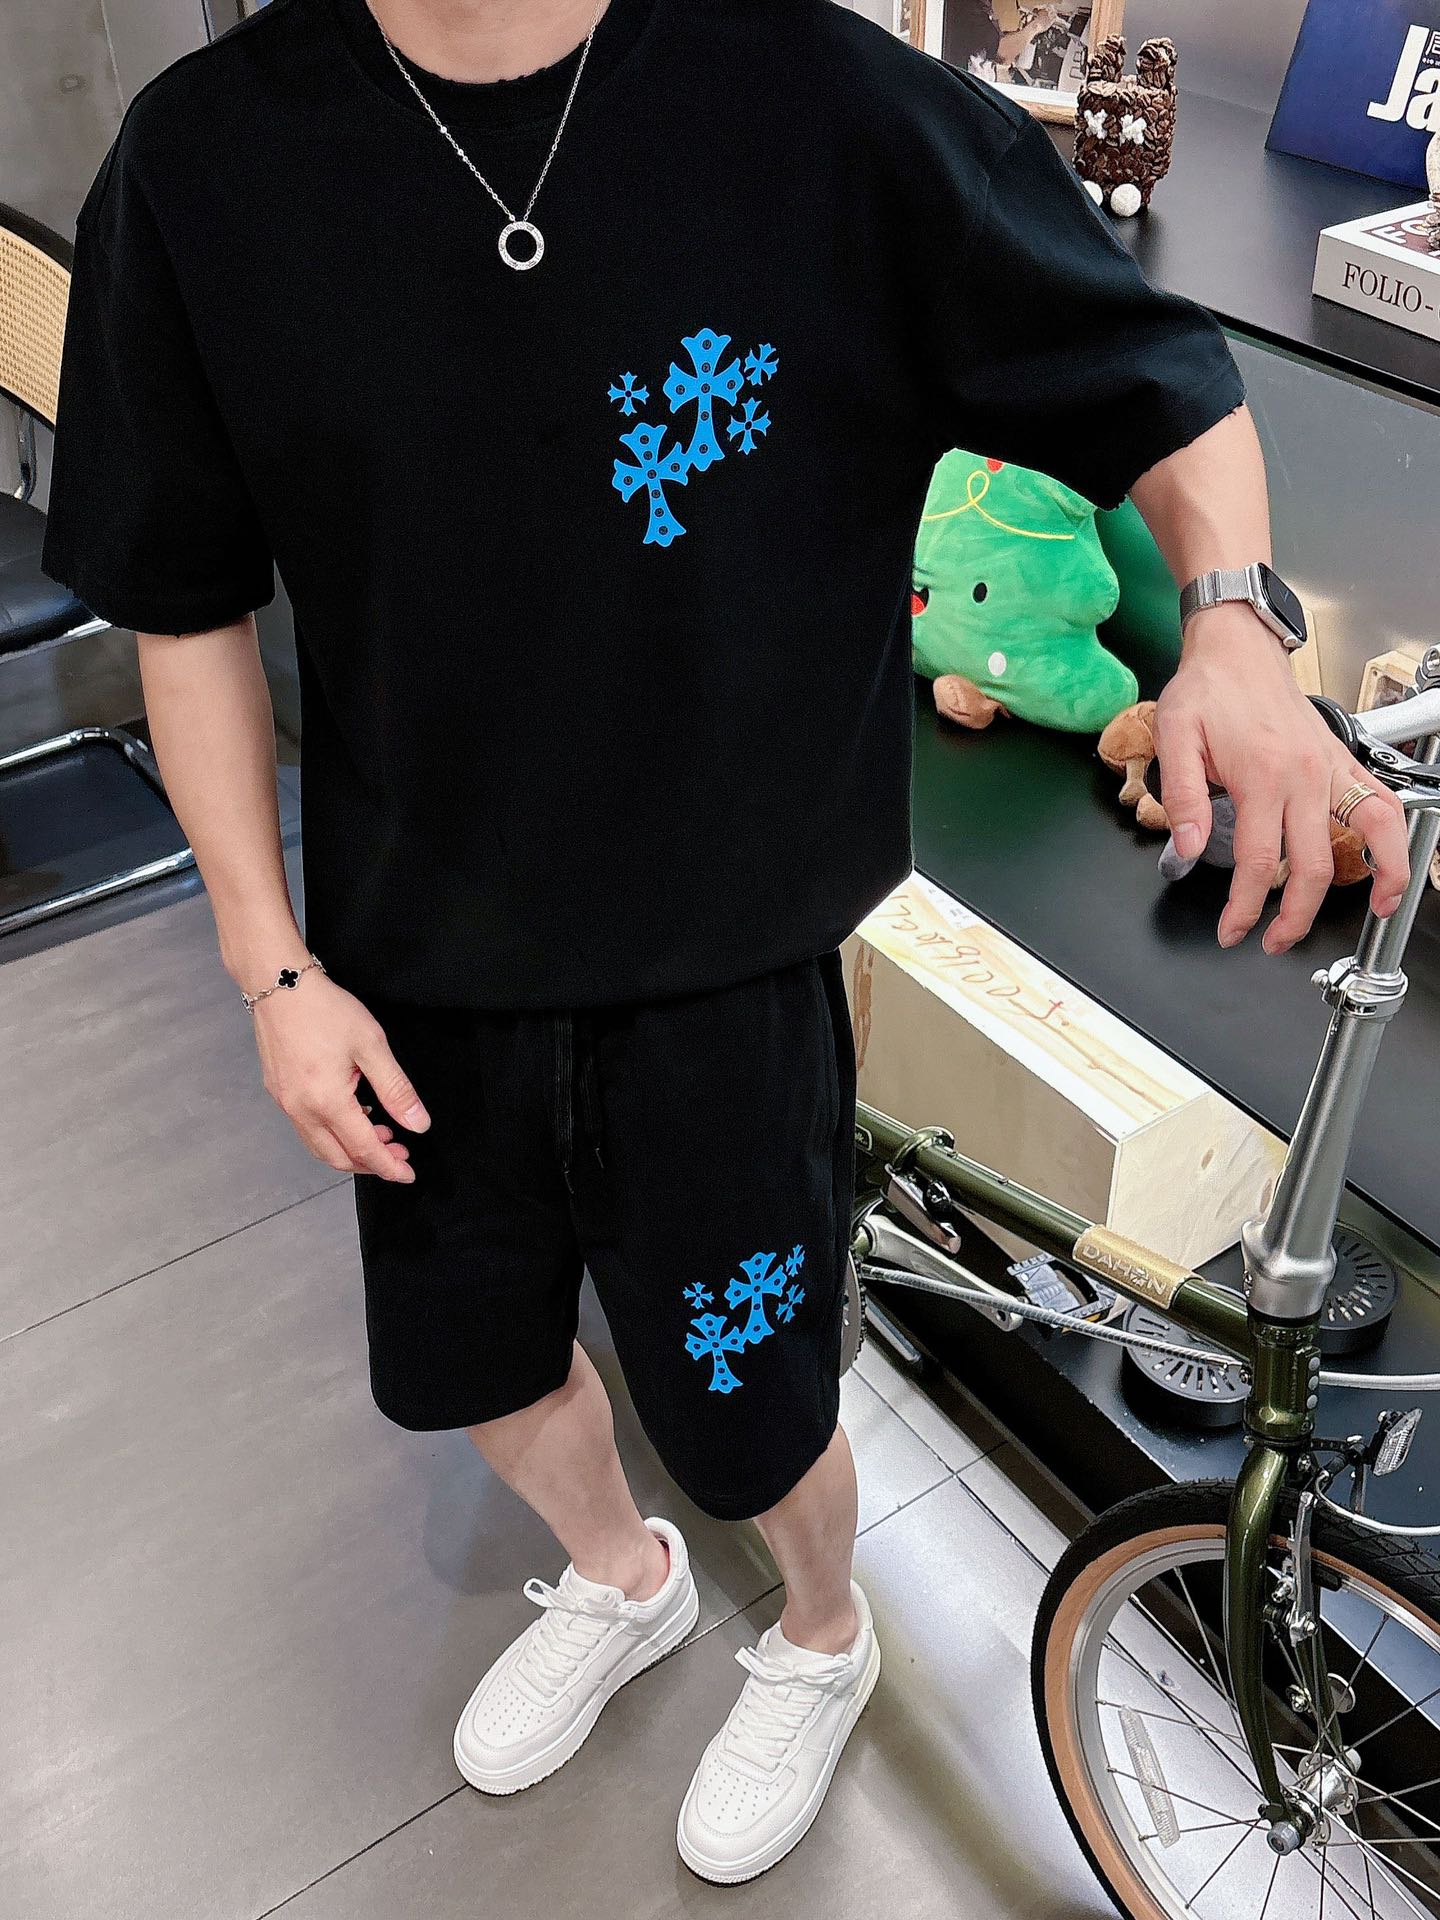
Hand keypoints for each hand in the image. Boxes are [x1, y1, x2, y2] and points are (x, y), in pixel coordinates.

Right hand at [252, 974, 428, 1180]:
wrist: (279, 985)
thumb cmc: (325, 1010)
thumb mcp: (371, 1046)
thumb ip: (396, 1090)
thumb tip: (418, 1124)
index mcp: (327, 1101)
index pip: (364, 1149)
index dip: (389, 1166)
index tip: (408, 1174)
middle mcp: (301, 1110)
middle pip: (337, 1157)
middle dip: (371, 1163)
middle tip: (399, 1154)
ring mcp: (285, 1103)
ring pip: (319, 1147)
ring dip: (350, 1151)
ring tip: (380, 1134)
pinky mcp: (278, 1092)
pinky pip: (306, 1129)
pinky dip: (331, 1134)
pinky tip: (353, 1115)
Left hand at [1152, 607, 1409, 954]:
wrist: (1238, 649)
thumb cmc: (1208, 689)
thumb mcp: (1175, 737)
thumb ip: (1182, 798)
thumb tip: (1185, 850)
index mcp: (1262, 776)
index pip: (1256, 863)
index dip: (1244, 908)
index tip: (1232, 931)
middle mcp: (1304, 776)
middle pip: (1313, 866)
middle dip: (1295, 917)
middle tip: (1273, 942)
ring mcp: (1330, 768)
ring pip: (1369, 835)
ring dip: (1375, 880)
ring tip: (1372, 914)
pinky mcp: (1343, 762)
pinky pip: (1384, 804)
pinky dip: (1395, 838)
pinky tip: (1391, 864)